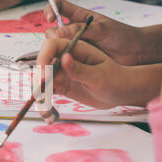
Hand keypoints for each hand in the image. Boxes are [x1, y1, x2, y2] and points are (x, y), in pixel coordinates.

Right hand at [36, 38, 161, 109]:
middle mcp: (65, 58)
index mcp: (75, 47)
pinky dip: (46, 103)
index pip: (52, 45)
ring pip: (43, 80)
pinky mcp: (62, 85)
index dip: (43, 58)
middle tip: (41, 97)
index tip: (44, 76)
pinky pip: (48, 93)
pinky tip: (50, 116)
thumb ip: (81, 68)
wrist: (122, 91)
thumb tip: (64, 58)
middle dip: (39, 80)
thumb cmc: (116, 79)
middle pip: (43, 63)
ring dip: (40, 95)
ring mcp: (62, 72)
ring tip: (45, 112)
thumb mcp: (100, 75)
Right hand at [44, 0, 161, 65]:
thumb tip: (59, 32)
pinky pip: (62, 60)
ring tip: (63, 58)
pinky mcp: (77, 59)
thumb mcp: (102, 29)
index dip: (51, 9)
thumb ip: (81, 30)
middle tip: (62, 45)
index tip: (50, 18)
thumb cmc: (122, 36)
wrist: (135, 54)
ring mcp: (74, 45)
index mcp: (79, 17)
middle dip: (52, 37)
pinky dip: (59, 63)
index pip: (59, 6)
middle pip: (52, 30)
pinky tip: (62, 67)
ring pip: (55, 47)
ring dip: (55, 52)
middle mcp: (74, 30)